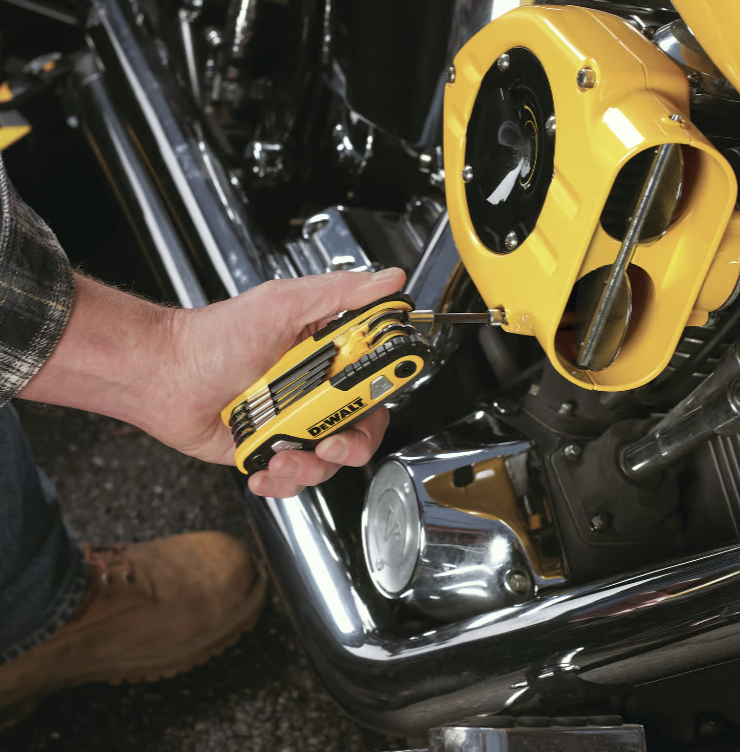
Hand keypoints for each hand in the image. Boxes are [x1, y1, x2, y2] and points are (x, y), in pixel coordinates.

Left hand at [20, 268, 405, 496]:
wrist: (164, 376)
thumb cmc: (215, 337)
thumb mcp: (283, 304)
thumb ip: (340, 294)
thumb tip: (388, 281)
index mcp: (325, 357)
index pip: (374, 380)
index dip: (382, 394)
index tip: (369, 400)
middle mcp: (312, 393)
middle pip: (359, 429)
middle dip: (350, 446)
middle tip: (329, 442)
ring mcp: (291, 424)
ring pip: (328, 461)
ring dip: (310, 468)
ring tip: (283, 457)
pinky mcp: (268, 450)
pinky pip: (292, 478)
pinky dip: (282, 481)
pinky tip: (265, 470)